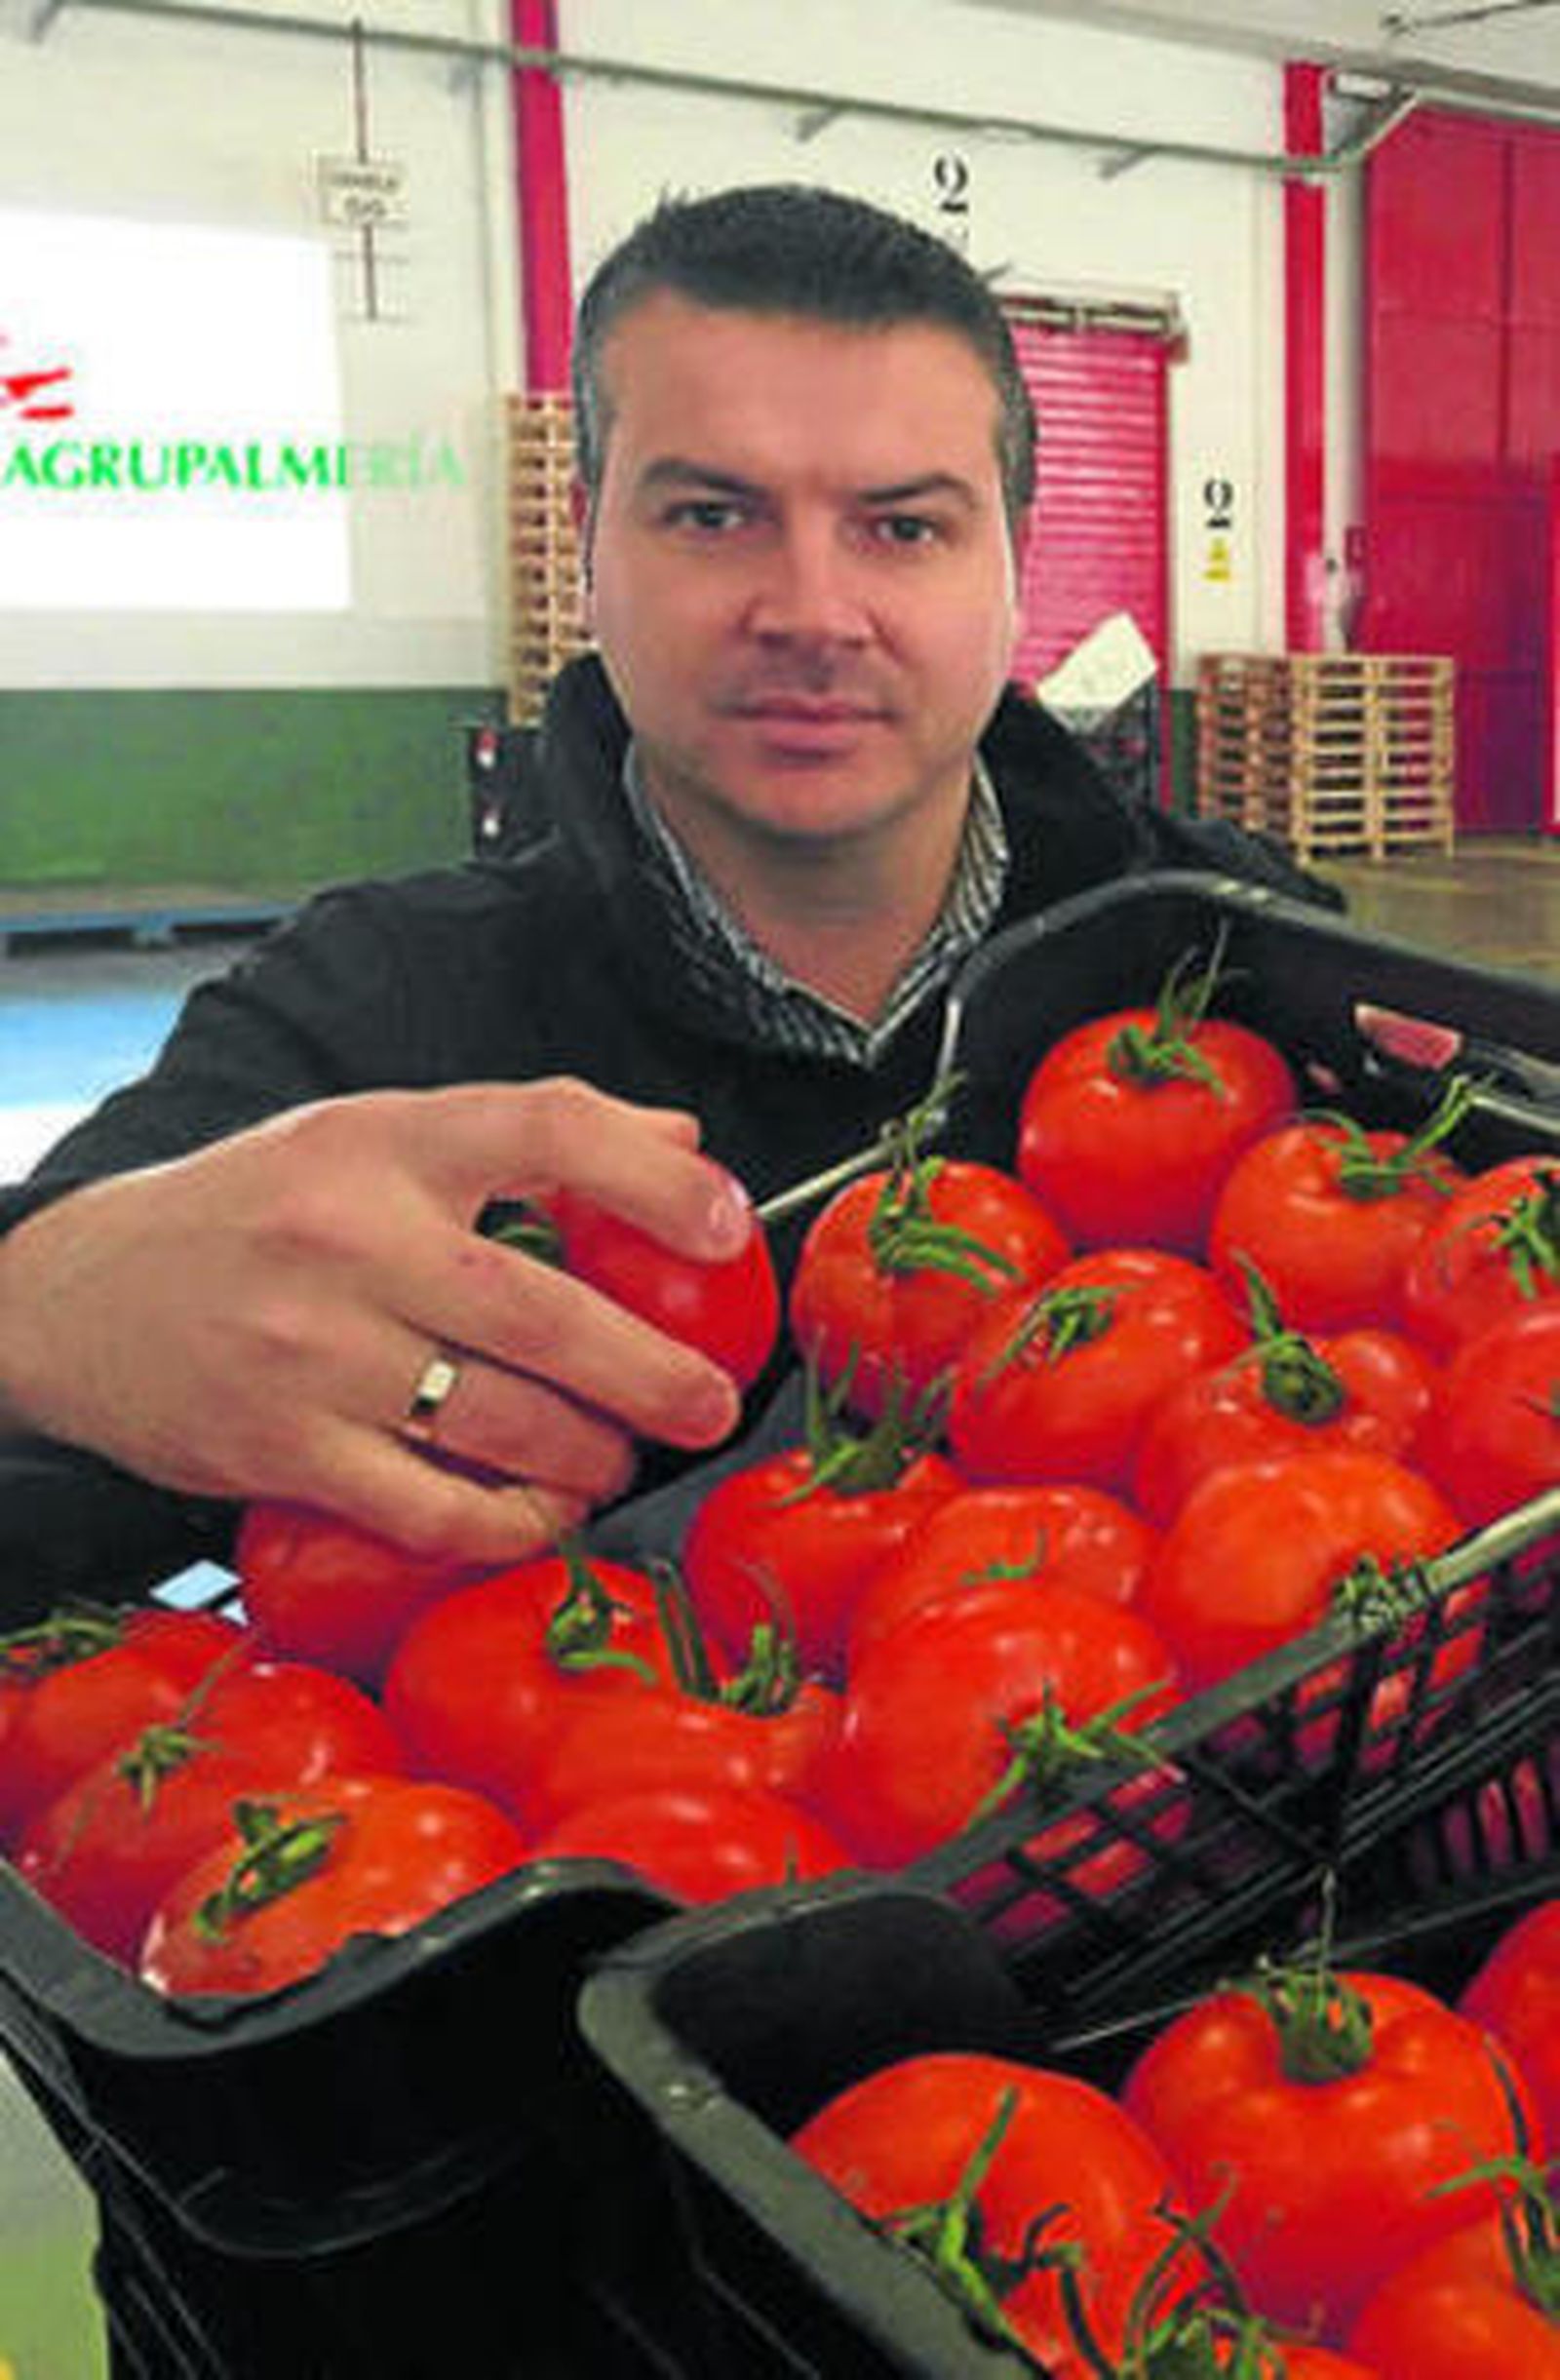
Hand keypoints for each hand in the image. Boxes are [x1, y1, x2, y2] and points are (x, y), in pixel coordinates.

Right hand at [0, 1080, 751, 1566]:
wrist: (75, 1297)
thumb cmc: (252, 1210)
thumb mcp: (370, 1136)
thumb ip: (522, 1136)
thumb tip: (682, 1140)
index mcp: (383, 1140)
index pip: (546, 1126)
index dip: (658, 1177)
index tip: (731, 1228)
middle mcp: (348, 1238)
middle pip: (542, 1312)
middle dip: (652, 1372)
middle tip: (709, 1405)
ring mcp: (311, 1351)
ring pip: (499, 1422)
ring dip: (589, 1456)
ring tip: (618, 1459)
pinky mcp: (281, 1449)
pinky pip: (431, 1508)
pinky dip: (508, 1524)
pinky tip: (542, 1515)